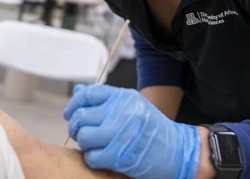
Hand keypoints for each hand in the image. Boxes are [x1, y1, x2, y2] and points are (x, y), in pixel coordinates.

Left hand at [64, 84, 199, 178]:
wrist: (178, 150)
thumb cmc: (152, 127)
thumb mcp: (132, 105)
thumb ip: (105, 99)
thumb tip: (78, 92)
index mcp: (123, 97)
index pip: (88, 94)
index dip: (74, 104)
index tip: (70, 113)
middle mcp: (120, 113)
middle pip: (82, 116)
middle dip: (77, 126)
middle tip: (82, 131)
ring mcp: (119, 134)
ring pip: (84, 136)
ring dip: (84, 142)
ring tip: (91, 144)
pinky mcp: (119, 156)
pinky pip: (91, 156)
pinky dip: (91, 158)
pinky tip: (99, 155)